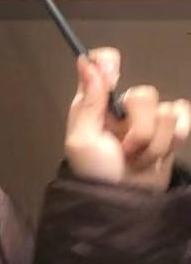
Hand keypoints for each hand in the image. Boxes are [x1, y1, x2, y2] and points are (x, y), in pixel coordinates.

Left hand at [64, 47, 189, 190]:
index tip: (113, 79)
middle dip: (137, 130)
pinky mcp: (170, 131)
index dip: (109, 64)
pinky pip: (183, 116)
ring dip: (152, 144)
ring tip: (136, 159)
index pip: (102, 63)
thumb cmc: (95, 172)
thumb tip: (85, 60)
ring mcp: (148, 118)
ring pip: (166, 111)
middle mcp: (122, 106)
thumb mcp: (83, 140)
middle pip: (144, 93)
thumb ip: (89, 101)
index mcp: (95, 103)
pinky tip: (158, 155)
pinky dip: (174, 138)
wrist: (122, 203)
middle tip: (123, 151)